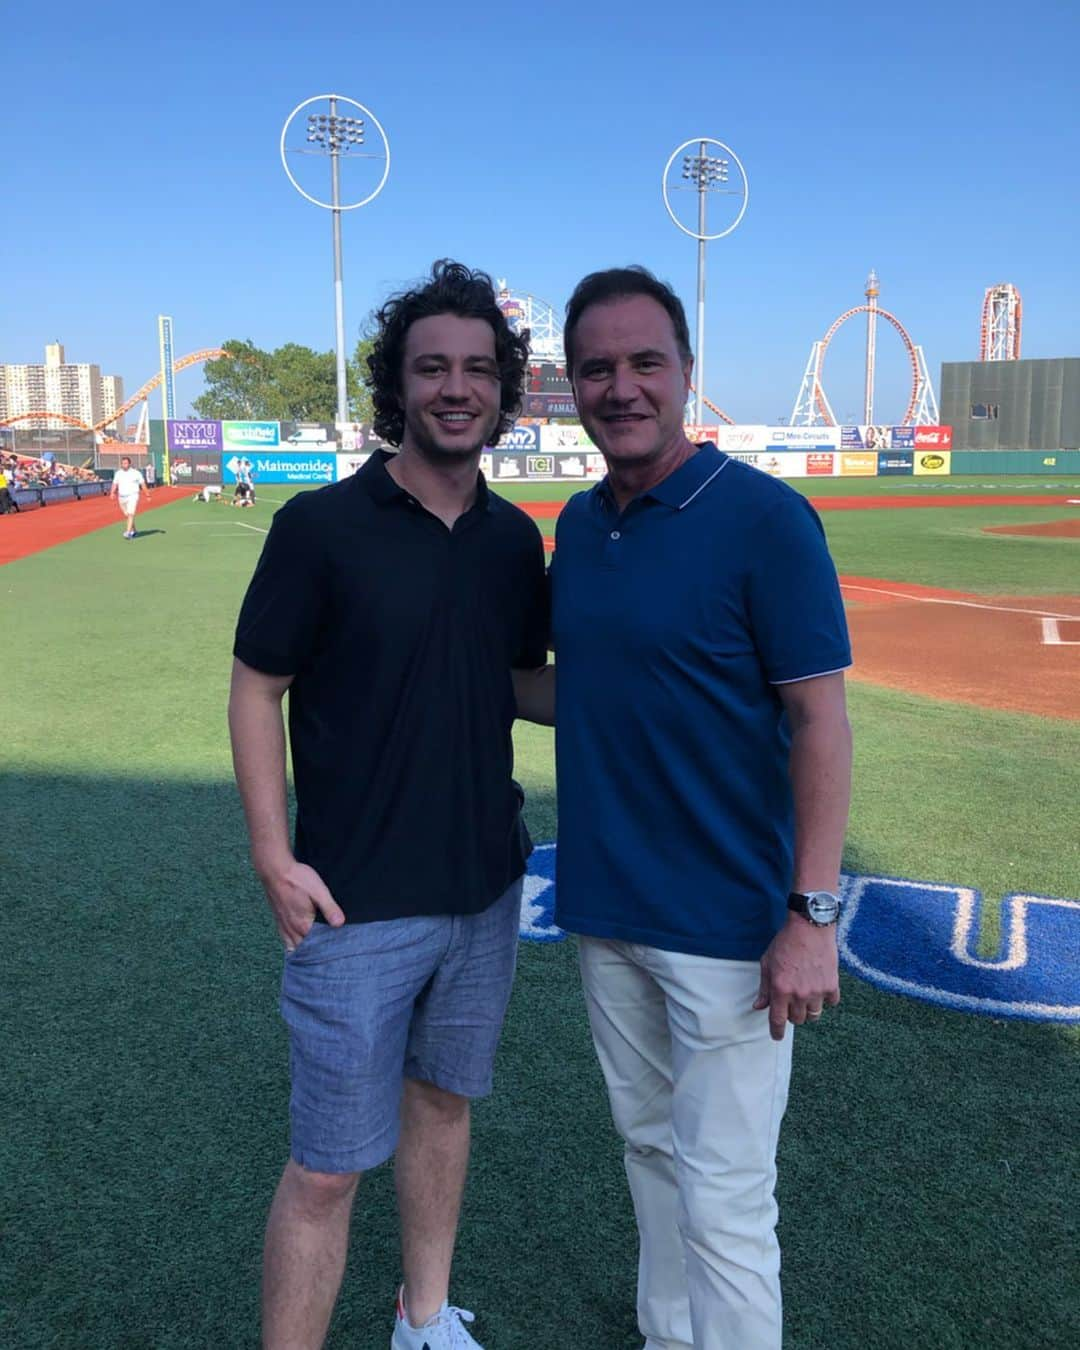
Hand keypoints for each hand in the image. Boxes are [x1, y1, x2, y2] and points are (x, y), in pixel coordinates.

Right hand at [256, 855, 344, 949]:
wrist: (274, 870)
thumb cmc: (297, 879)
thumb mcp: (319, 891)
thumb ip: (329, 908)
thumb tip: (340, 924)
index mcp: (304, 925)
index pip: (318, 946)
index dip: (327, 949)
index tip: (337, 953)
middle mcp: (292, 929)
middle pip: (305, 950)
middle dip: (316, 954)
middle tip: (328, 957)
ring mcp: (284, 926)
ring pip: (294, 947)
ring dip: (304, 952)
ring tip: (315, 955)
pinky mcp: (279, 920)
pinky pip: (285, 940)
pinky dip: (292, 946)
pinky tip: (298, 945)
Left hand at [754, 915, 839, 1040]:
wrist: (810, 927)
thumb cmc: (785, 943)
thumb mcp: (767, 963)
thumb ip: (764, 988)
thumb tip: (758, 1006)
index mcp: (780, 989)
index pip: (778, 1020)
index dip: (776, 1032)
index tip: (776, 1036)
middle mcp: (799, 994)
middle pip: (797, 1019)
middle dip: (792, 1014)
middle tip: (791, 1001)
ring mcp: (817, 991)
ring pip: (814, 1014)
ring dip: (808, 1009)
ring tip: (805, 996)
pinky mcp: (832, 985)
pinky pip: (830, 1003)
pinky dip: (825, 999)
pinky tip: (820, 987)